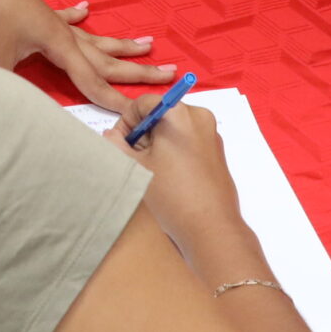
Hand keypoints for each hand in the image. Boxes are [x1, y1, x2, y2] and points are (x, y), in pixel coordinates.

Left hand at [0, 0, 171, 112]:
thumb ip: (12, 91)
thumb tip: (19, 114)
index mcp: (61, 47)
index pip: (93, 82)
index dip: (116, 101)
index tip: (141, 113)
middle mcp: (65, 34)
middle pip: (108, 58)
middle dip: (139, 70)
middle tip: (171, 71)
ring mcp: (54, 20)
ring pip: (94, 37)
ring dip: (121, 43)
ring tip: (148, 42)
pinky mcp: (39, 9)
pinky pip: (66, 17)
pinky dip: (77, 15)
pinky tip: (87, 9)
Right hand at [103, 93, 246, 252]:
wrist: (211, 228)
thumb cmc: (170, 195)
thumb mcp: (135, 167)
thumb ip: (116, 143)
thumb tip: (112, 135)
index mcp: (179, 113)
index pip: (143, 103)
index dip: (127, 122)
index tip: (123, 146)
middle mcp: (199, 116)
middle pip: (160, 115)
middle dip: (144, 135)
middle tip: (137, 162)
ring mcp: (212, 134)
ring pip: (174, 129)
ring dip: (158, 145)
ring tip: (154, 173)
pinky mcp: (217, 151)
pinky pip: (188, 141)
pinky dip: (175, 152)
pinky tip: (171, 178)